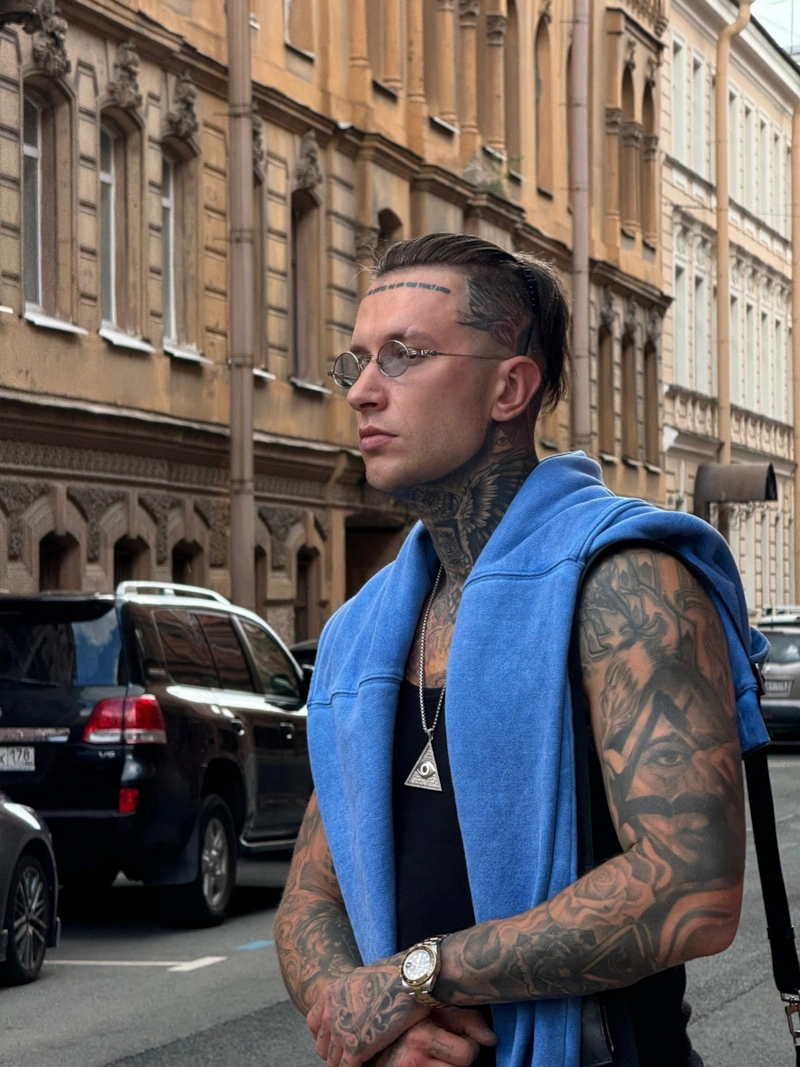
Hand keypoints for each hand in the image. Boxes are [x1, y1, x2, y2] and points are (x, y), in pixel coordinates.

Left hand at [307, 958, 428, 1066]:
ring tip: (355, 1062)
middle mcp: (330, 1014)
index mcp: (329, 995)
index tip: (334, 1039)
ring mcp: (341, 1032)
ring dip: (342, 1062)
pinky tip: (364, 1065)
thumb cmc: (390, 976)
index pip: (313, 1023)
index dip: (324, 1034)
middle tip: (347, 1054)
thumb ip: (349, 995)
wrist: (406, 980)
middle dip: (333, 1051)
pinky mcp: (355, 1049)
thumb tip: (354, 1004)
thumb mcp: (359, 979)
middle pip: (322, 1045)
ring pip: (332, 1060)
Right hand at [371, 1007, 496, 1065]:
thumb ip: (465, 1020)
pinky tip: (432, 1062)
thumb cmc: (405, 1021)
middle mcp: (413, 1060)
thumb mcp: (432, 1011)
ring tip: (436, 1055)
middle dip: (459, 1059)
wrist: (369, 1040)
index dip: (469, 1045)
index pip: (467, 1053)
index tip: (461, 1038)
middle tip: (447, 1048)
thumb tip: (491, 1039)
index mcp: (420, 1036)